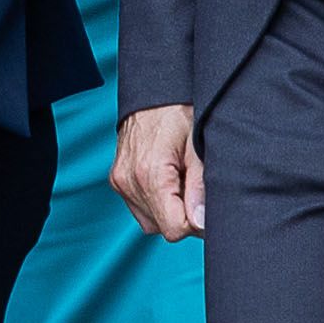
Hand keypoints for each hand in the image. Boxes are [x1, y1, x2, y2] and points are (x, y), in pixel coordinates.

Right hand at [114, 101, 205, 243]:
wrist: (152, 93)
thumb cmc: (178, 114)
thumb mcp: (198, 148)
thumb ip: (200, 187)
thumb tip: (201, 222)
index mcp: (150, 175)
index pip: (174, 228)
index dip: (196, 223)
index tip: (206, 206)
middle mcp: (128, 182)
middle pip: (163, 227)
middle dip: (184, 216)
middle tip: (196, 188)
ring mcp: (120, 182)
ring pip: (151, 222)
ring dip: (169, 211)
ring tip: (181, 182)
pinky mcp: (117, 180)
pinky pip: (140, 209)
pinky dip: (156, 204)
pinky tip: (168, 182)